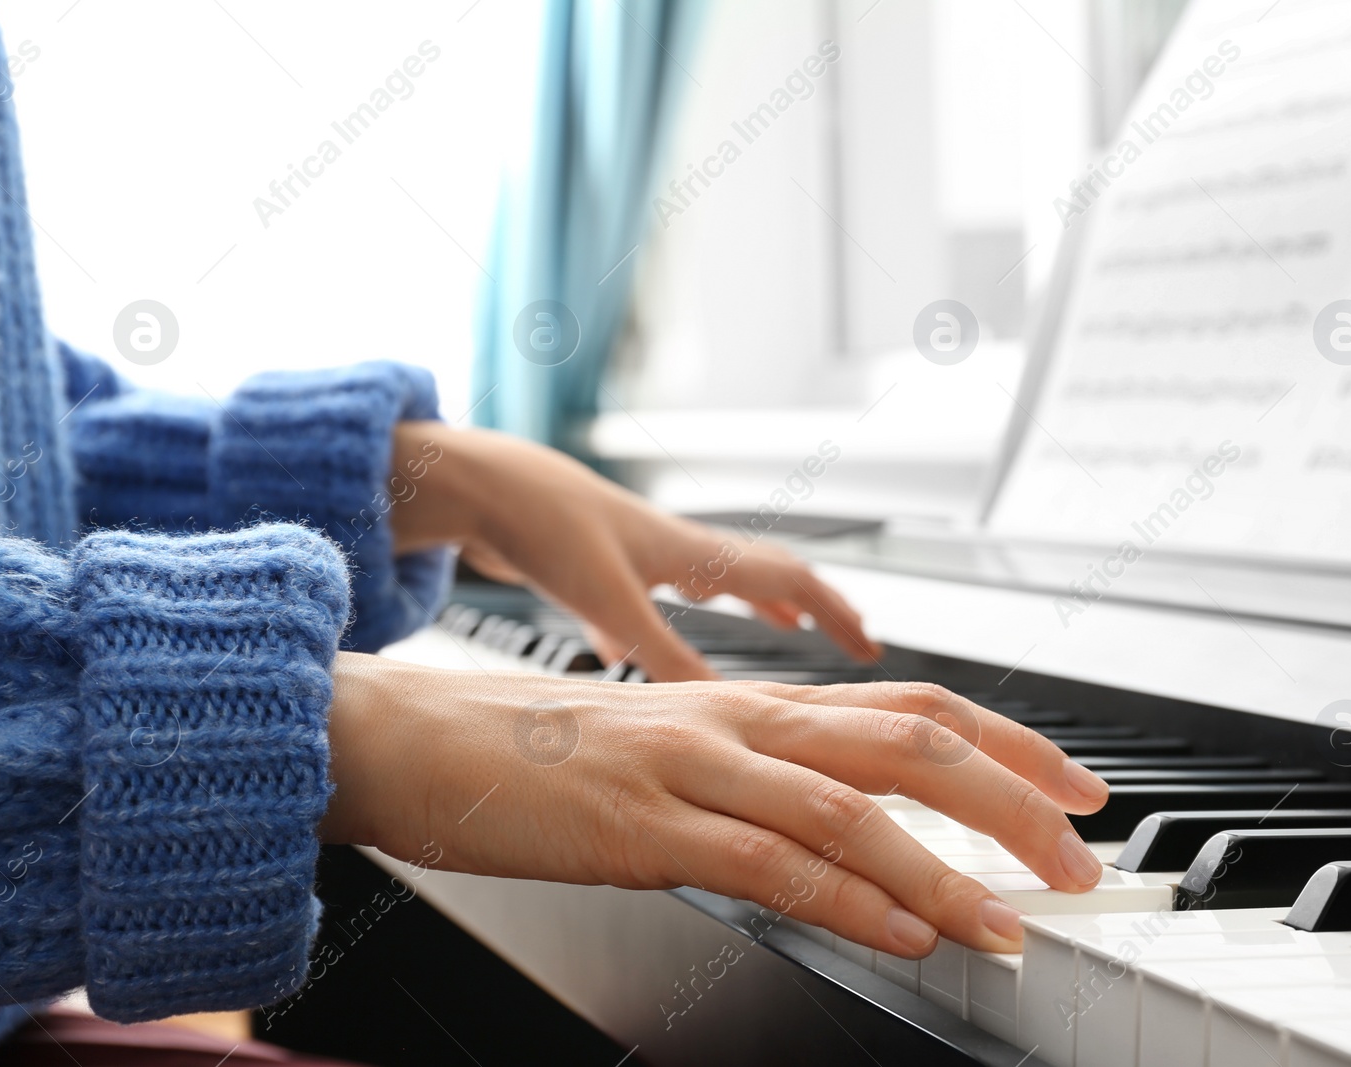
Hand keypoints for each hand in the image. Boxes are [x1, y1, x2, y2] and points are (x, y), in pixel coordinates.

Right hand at [321, 657, 1110, 955]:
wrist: (413, 737)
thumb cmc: (531, 750)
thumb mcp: (662, 756)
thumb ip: (746, 784)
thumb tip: (827, 835)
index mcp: (748, 708)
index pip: (910, 707)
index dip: (1008, 743)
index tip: (1073, 787)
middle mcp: (737, 722)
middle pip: (909, 740)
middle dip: (1011, 799)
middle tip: (1077, 856)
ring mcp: (692, 767)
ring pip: (852, 805)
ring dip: (948, 867)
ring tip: (1013, 921)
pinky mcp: (643, 824)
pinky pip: (767, 859)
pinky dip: (848, 898)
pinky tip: (904, 930)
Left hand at [387, 421, 880, 680]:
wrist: (479, 486)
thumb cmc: (545, 526)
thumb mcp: (614, 604)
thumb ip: (666, 660)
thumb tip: (727, 710)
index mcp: (692, 554)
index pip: (790, 578)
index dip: (836, 612)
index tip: (870, 644)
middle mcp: (673, 548)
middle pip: (763, 574)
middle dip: (811, 606)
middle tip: (844, 634)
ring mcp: (636, 553)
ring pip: (712, 580)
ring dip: (753, 602)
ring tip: (777, 624)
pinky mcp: (595, 564)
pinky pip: (645, 596)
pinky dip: (658, 623)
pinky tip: (632, 649)